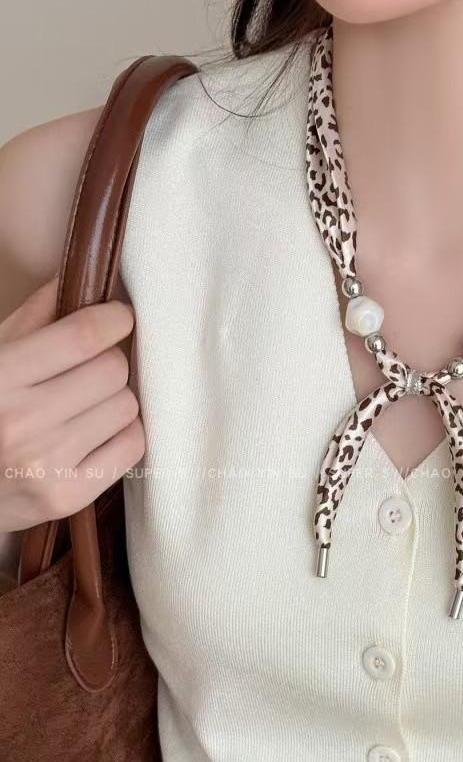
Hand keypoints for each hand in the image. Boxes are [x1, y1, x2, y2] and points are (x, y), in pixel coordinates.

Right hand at [0, 276, 143, 530]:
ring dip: (115, 399)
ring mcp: (46, 465)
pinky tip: (96, 434)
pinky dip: (123, 434)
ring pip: (127, 406)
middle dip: (109, 362)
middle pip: (113, 370)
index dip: (113, 319)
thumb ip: (34, 318)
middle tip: (92, 369)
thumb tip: (82, 276)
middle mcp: (20, 423)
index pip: (83, 337)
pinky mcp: (67, 496)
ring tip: (86, 406)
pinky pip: (133, 445)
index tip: (118, 317)